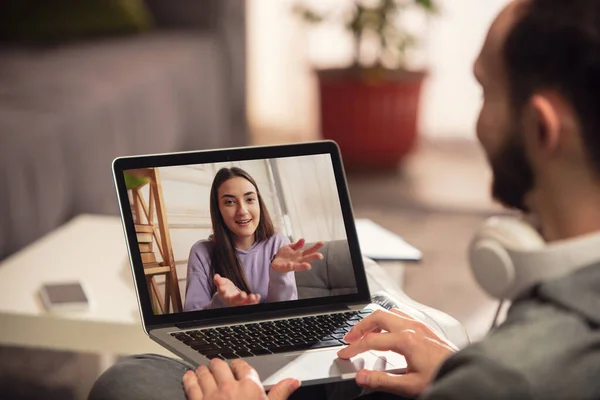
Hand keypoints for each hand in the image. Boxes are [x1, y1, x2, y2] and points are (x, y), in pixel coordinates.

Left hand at [183, 359, 300, 399]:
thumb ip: (280, 394)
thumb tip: (293, 381)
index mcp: (249, 387)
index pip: (242, 365)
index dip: (238, 364)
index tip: (236, 366)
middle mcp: (229, 387)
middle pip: (220, 366)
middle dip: (219, 365)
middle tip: (218, 366)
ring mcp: (212, 395)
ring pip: (204, 373)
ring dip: (203, 370)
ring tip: (203, 370)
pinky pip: (191, 386)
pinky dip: (189, 379)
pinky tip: (189, 377)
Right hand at [214, 274, 260, 306]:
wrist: (229, 295)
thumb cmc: (225, 288)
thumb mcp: (221, 283)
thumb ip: (218, 280)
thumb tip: (216, 276)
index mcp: (224, 296)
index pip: (223, 294)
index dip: (223, 292)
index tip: (224, 289)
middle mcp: (232, 301)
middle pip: (235, 301)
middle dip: (239, 298)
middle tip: (243, 294)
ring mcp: (239, 303)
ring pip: (244, 304)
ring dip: (249, 301)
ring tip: (253, 296)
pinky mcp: (245, 303)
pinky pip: (251, 303)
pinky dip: (255, 301)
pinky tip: (258, 296)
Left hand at [271, 238, 323, 272]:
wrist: (274, 261)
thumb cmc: (284, 255)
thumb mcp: (290, 247)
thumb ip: (297, 245)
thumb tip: (303, 239)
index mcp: (300, 255)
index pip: (309, 250)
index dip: (315, 247)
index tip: (322, 242)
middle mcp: (298, 260)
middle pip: (307, 258)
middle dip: (313, 257)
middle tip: (320, 256)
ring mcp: (292, 265)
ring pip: (299, 266)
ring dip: (303, 266)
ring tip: (308, 266)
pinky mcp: (285, 267)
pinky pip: (287, 267)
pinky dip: (289, 266)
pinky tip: (290, 264)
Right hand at [337, 309, 456, 397]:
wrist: (465, 374)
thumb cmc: (442, 377)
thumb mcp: (410, 385)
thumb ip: (382, 380)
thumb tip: (361, 377)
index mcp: (406, 340)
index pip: (371, 340)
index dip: (354, 348)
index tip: (344, 354)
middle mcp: (412, 328)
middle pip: (377, 317)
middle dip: (360, 326)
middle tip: (349, 338)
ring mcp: (419, 325)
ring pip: (389, 313)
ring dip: (374, 321)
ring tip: (365, 333)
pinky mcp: (425, 328)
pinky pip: (401, 315)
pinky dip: (388, 320)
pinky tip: (387, 330)